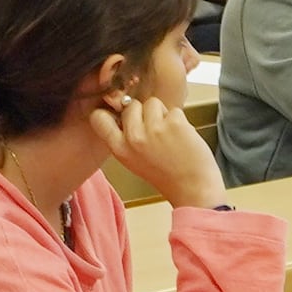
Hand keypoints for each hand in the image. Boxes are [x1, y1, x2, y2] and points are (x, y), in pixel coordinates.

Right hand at [105, 91, 218, 208]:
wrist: (192, 189)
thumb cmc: (166, 175)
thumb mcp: (133, 160)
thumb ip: (125, 138)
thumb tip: (124, 110)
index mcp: (119, 149)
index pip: (98, 118)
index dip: (110, 110)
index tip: (119, 112)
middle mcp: (133, 138)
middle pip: (131, 105)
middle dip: (144, 113)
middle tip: (155, 133)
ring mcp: (153, 129)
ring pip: (152, 103)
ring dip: (163, 114)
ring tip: (170, 135)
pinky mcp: (173, 123)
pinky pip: (173, 109)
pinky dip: (180, 120)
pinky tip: (182, 137)